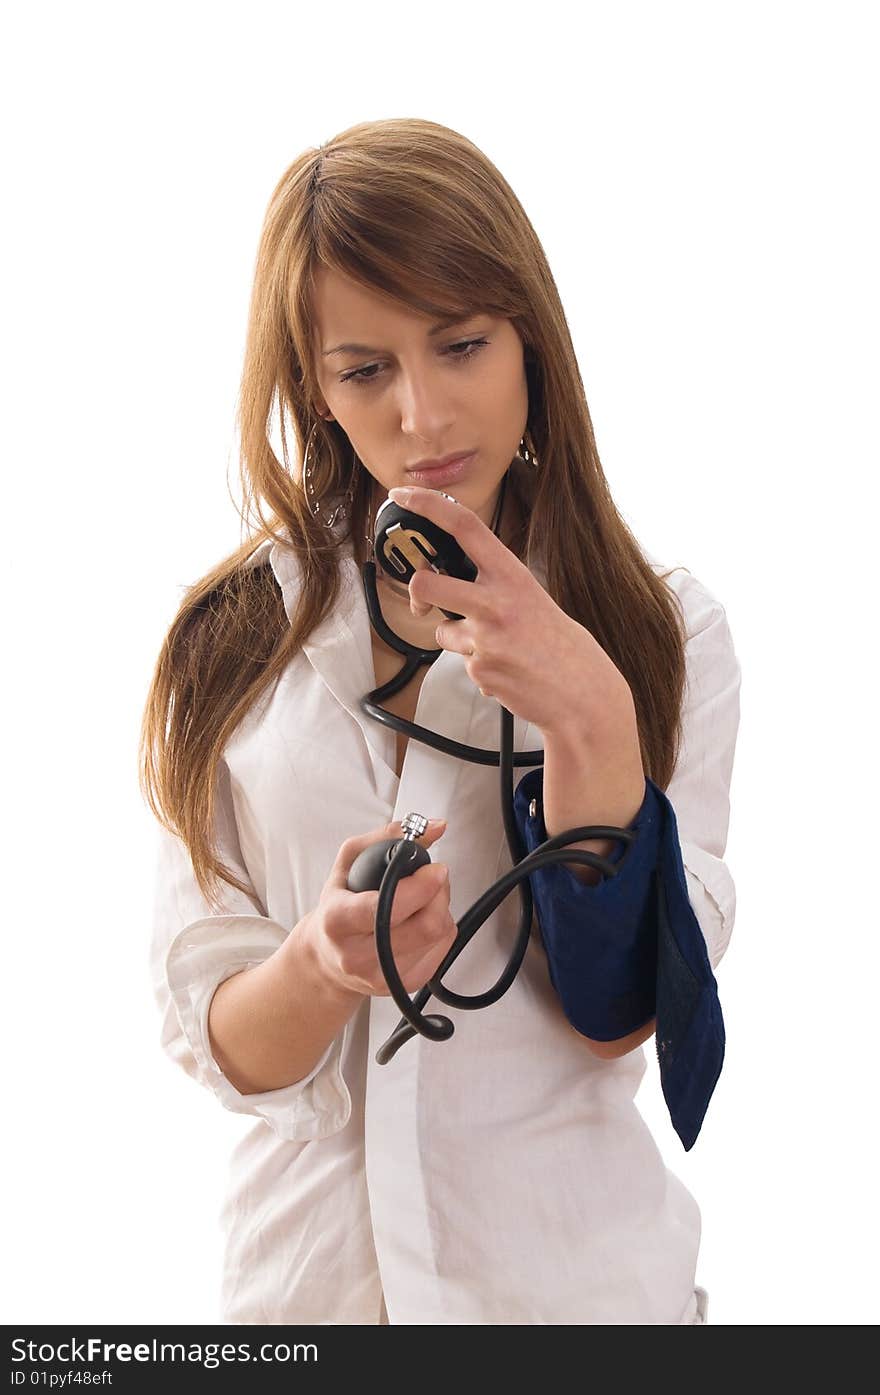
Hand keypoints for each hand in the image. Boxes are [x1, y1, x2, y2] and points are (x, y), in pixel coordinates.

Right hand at [306, 816, 458, 997]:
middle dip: (439, 893)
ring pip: (439, 935)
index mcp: (337, 920)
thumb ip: (389, 836)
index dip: (419, 888)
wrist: (328, 958)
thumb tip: (435, 827)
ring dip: (442, 907)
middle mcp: (357, 955)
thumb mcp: (350, 861)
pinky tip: (422, 920)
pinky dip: (442, 928)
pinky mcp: (404, 985)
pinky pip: (444, 950)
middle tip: (433, 877)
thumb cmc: (339, 905)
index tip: (435, 869)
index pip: (384, 908)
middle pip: (425, 925)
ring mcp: (382, 975)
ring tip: (423, 898)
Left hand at [387, 484, 631, 737]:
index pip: (465, 526)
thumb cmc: (562, 646)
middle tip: (424, 601)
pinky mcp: (480, 671)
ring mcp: (485, 639)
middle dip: (416, 592)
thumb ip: (495, 585)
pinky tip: (509, 669)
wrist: (584, 695)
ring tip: (500, 648)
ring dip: (460, 640)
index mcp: (512, 575)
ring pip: (443, 631)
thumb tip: (453, 577)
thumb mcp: (533, 598)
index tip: (404, 494)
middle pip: (426, 582)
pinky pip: (463, 663)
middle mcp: (496, 602)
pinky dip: (480, 667)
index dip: (428, 504)